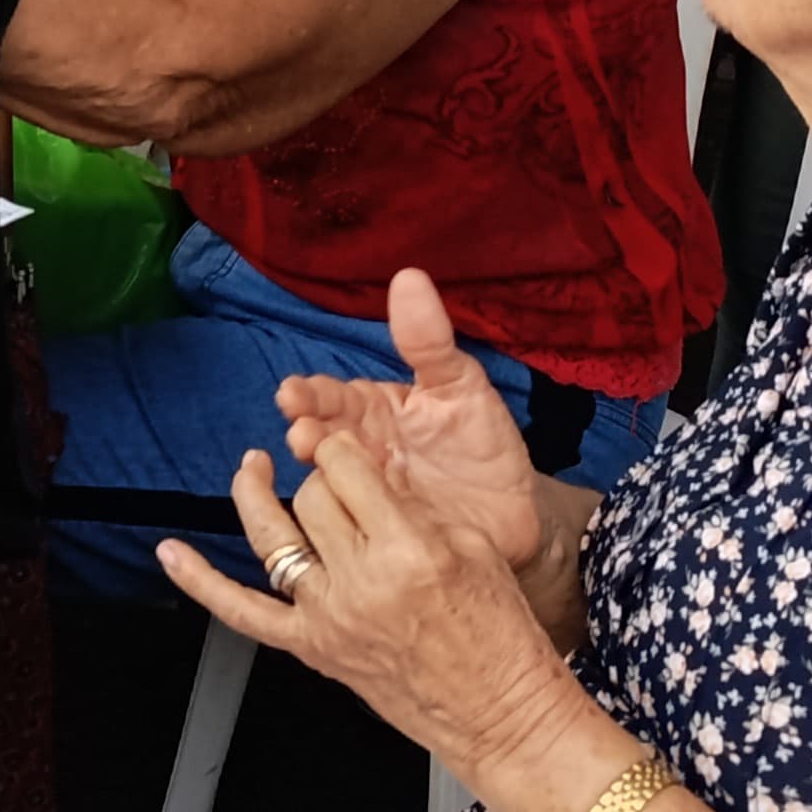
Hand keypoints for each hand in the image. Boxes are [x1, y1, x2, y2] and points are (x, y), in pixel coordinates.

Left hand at [159, 433, 582, 784]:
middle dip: (320, 476)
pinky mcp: (312, 648)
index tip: (348, 446)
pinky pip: (242, 613)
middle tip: (336, 478)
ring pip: (273, 535)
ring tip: (252, 467)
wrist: (500, 714)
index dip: (343, 447)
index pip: (347, 466)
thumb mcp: (475, 549)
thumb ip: (414, 505)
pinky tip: (171, 553)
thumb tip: (364, 472)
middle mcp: (361, 581)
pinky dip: (200, 583)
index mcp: (409, 550)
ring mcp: (329, 617)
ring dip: (253, 493)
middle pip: (312, 496)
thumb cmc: (500, 636)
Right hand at [273, 271, 544, 568]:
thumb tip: (409, 276)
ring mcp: (366, 496)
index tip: (292, 395)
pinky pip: (356, 527)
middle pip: (320, 438)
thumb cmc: (484, 447)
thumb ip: (430, 341)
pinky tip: (344, 515)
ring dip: (318, 472)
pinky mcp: (380, 536)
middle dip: (306, 433)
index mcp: (372, 411)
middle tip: (300, 433)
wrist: (519, 516)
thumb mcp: (462, 388)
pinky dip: (345, 520)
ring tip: (315, 462)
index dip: (310, 395)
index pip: (331, 397)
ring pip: (330, 482)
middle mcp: (358, 451)